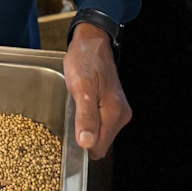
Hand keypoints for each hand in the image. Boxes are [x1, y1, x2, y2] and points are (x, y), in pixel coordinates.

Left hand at [63, 24, 130, 159]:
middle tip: (72, 116)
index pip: (99, 147)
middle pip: (100, 142)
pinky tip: (81, 107)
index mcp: (114, 113)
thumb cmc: (85, 61)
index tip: (70, 132)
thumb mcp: (81, 87)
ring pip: (100, 134)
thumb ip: (86, 116)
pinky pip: (100, 124)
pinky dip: (89, 121)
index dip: (83, 145)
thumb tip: (87, 143)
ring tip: (76, 108)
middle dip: (84, 136)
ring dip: (86, 127)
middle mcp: (121, 115)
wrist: (92, 43)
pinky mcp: (113, 107)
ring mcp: (118, 111)